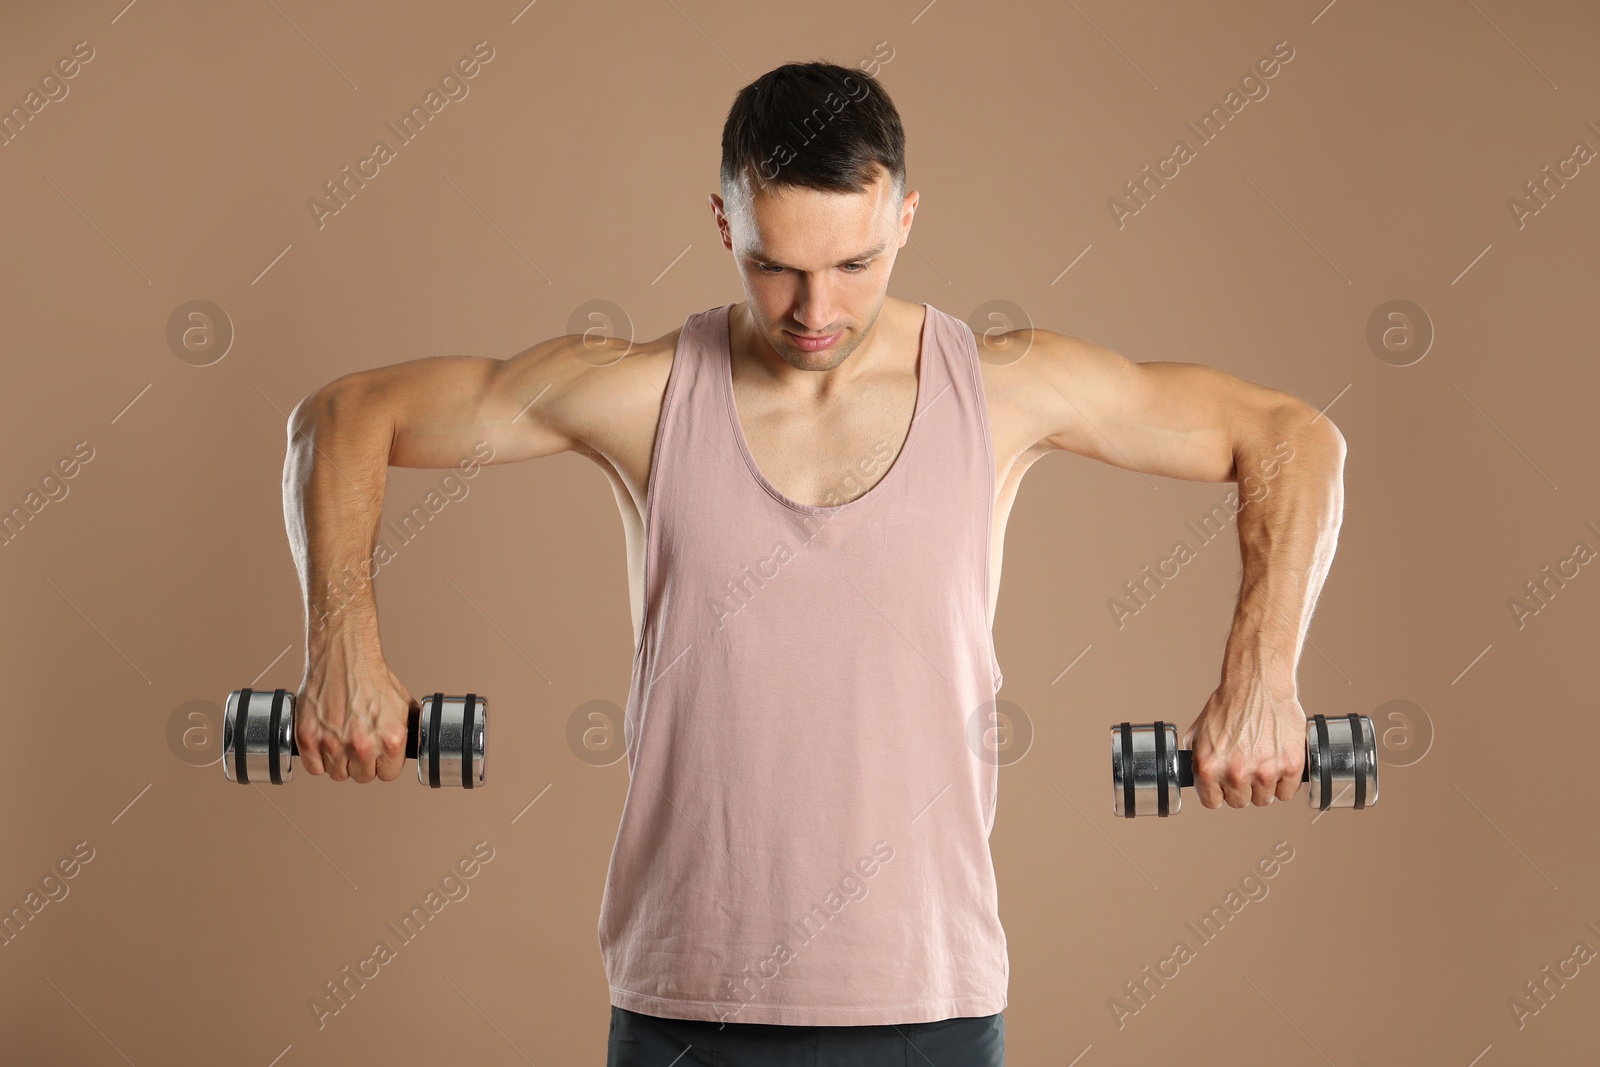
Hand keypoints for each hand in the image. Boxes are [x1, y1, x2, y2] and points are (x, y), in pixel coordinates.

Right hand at [295, 629, 414, 782]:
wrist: (344, 655)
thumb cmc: (371, 676)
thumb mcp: (403, 703)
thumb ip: (410, 729)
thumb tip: (418, 743)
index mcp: (391, 739)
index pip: (388, 774)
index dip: (383, 764)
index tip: (377, 756)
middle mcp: (363, 745)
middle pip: (362, 776)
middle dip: (361, 763)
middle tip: (358, 745)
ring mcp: (333, 743)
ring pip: (337, 774)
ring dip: (339, 762)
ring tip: (341, 739)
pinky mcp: (308, 738)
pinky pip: (314, 767)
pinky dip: (317, 758)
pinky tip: (324, 742)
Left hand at [1181, 674, 1306, 808]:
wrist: (1258, 683)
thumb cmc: (1230, 702)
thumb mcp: (1199, 730)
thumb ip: (1196, 756)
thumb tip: (1197, 775)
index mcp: (1208, 767)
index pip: (1212, 802)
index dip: (1218, 793)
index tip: (1224, 787)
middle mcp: (1235, 773)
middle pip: (1239, 802)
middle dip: (1241, 788)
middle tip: (1246, 768)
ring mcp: (1264, 772)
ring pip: (1264, 799)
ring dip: (1263, 786)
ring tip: (1263, 763)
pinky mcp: (1290, 766)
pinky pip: (1286, 793)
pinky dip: (1284, 782)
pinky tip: (1279, 765)